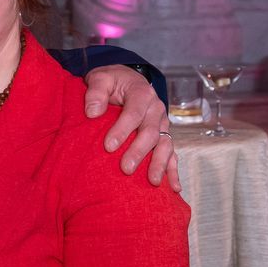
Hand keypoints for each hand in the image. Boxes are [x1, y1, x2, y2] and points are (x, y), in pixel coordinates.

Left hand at [83, 66, 179, 190]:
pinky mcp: (164, 135)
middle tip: (125, 169)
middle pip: (150, 132)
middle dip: (139, 151)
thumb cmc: (112, 82)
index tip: (108, 147)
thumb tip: (92, 112)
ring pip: (165, 145)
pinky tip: (174, 188)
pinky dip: (173, 170)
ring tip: (153, 181)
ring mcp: (162, 123)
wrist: (127, 80)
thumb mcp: (101, 78)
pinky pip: (172, 154)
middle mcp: (156, 109)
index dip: (122, 130)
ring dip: (160, 164)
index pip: (134, 113)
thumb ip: (96, 92)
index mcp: (141, 93)